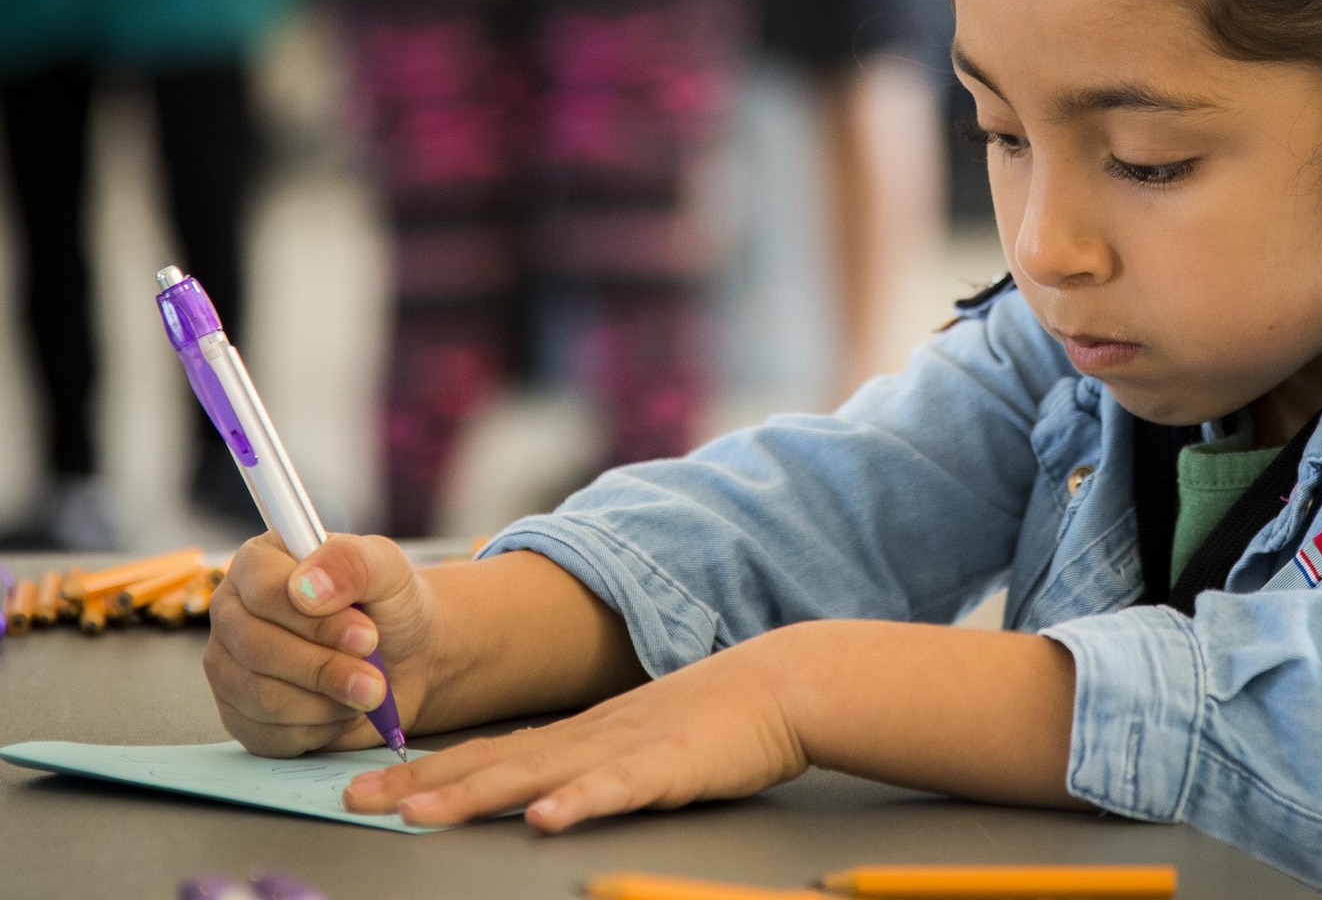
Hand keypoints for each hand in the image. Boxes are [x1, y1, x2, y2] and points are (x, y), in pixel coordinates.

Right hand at [204, 533, 438, 756]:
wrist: (407, 660)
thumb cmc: (390, 607)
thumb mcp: (388, 568)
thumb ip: (352, 562)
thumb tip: (306, 587)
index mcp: (259, 563)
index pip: (264, 593)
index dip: (317, 622)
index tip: (367, 636)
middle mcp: (232, 613)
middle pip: (258, 651)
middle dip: (327, 670)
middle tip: (375, 678)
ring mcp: (229, 667)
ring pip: (262, 697)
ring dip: (328, 701)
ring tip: (368, 690)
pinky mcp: (239, 715)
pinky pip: (268, 734)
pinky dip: (319, 728)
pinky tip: (343, 709)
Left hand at [342, 632, 804, 831]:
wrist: (780, 685)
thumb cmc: (713, 720)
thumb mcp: (635, 741)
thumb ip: (585, 764)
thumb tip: (535, 795)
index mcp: (578, 736)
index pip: (487, 752)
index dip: (424, 771)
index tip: (365, 787)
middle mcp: (588, 738)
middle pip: (493, 762)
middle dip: (422, 783)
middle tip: (358, 799)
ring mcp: (626, 748)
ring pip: (540, 772)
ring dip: (476, 791)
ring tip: (422, 810)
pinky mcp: (671, 765)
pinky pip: (621, 787)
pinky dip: (583, 801)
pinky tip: (550, 818)